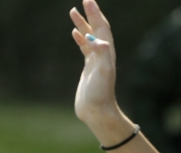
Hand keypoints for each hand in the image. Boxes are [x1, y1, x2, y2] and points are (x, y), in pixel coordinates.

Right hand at [70, 0, 119, 126]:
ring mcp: (95, 61)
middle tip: (84, 0)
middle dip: (90, 14)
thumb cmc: (100, 94)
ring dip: (83, 24)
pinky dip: (80, 38)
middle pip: (97, 29)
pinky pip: (85, 48)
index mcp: (106, 52)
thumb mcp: (103, 73)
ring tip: (73, 12)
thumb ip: (101, 55)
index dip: (95, 13)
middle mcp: (102, 54)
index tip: (88, 0)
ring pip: (89, 37)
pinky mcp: (88, 68)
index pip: (102, 27)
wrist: (97, 112)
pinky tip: (75, 33)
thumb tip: (96, 40)